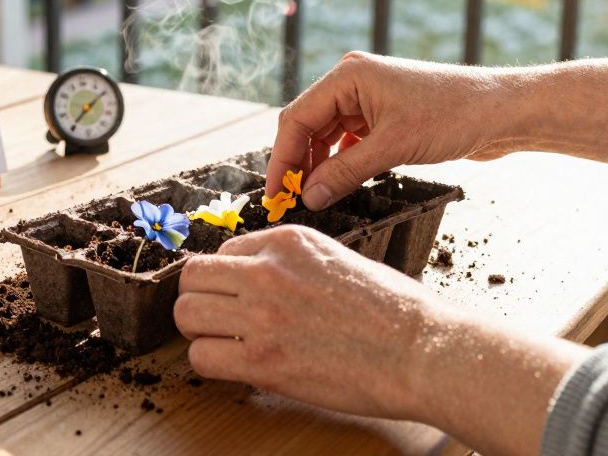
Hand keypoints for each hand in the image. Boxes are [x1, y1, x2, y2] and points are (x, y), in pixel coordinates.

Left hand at [175, 225, 438, 418]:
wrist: (421, 350)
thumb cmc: (393, 311)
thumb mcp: (337, 259)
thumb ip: (291, 264)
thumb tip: (256, 278)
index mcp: (288, 241)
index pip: (223, 250)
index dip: (227, 279)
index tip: (239, 298)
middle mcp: (268, 270)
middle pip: (192, 277)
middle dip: (200, 299)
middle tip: (217, 320)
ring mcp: (262, 315)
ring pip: (186, 313)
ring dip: (199, 331)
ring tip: (222, 343)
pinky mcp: (263, 359)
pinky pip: (201, 357)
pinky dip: (210, 363)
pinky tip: (234, 366)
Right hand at [268, 51, 520, 208]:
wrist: (502, 112)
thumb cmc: (453, 115)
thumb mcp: (393, 148)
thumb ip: (345, 173)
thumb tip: (308, 197)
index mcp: (348, 75)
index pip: (297, 117)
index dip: (282, 157)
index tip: (276, 192)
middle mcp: (353, 82)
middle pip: (307, 126)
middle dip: (297, 163)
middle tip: (289, 200)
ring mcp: (368, 99)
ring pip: (326, 136)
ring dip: (318, 166)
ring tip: (313, 198)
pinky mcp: (383, 117)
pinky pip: (348, 142)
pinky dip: (340, 164)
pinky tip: (337, 186)